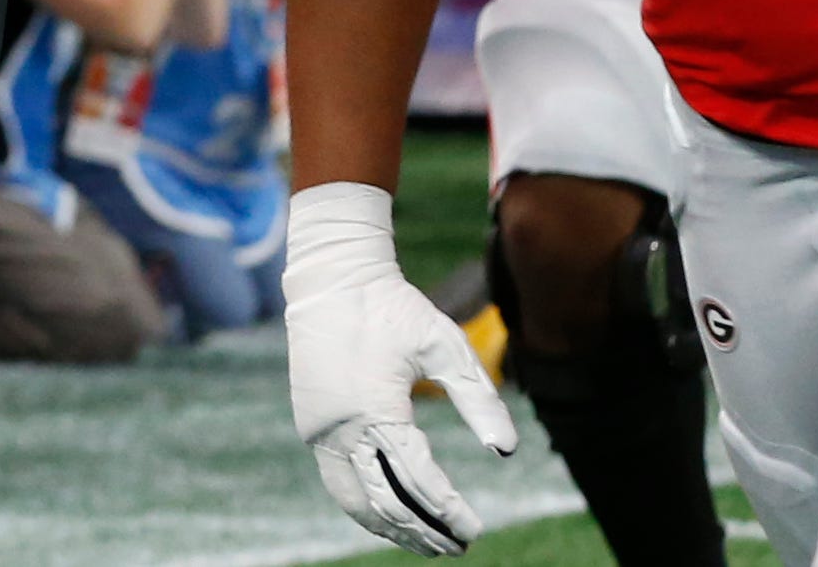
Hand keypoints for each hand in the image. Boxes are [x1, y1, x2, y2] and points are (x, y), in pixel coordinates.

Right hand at [288, 183, 516, 555]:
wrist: (332, 277)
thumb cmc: (395, 308)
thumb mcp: (446, 346)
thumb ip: (479, 399)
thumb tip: (507, 449)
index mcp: (377, 408)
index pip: (418, 479)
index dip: (447, 511)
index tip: (473, 531)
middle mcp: (343, 426)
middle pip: (384, 501)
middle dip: (421, 531)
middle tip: (456, 548)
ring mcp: (320, 428)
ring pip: (353, 500)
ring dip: (389, 527)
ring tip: (424, 544)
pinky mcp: (310, 423)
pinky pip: (337, 480)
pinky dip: (363, 505)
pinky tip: (389, 515)